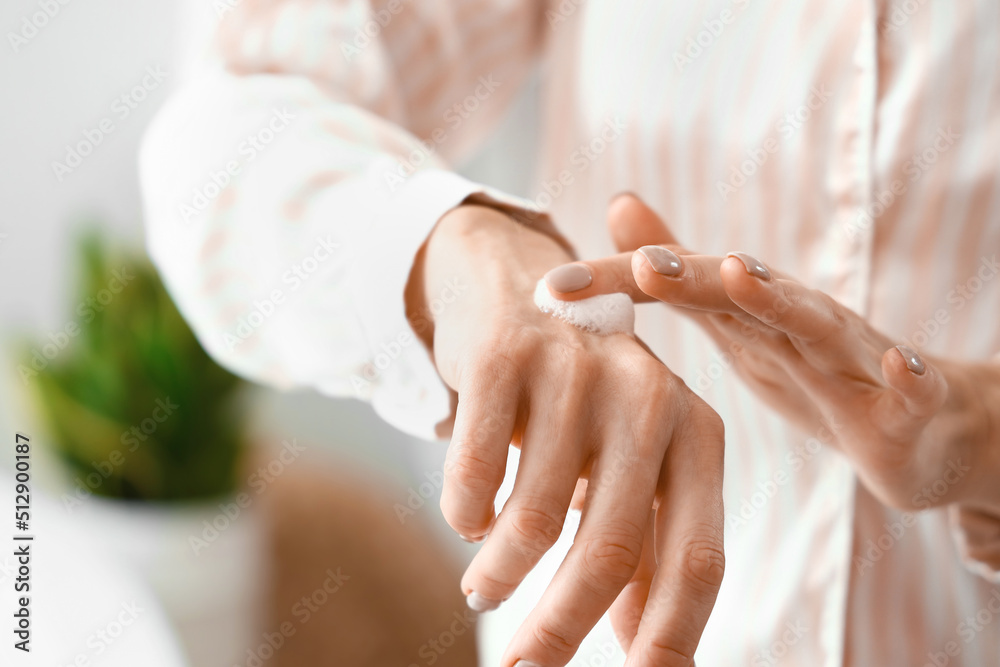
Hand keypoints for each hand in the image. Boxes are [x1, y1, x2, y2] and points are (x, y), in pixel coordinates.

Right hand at [407, 203, 725, 666]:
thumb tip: (643, 643)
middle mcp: (649, 394)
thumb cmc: (579, 396)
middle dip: (559, 629)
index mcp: (696, 430)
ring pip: (534, 517)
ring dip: (499, 574)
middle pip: (611, 548)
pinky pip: (476, 472)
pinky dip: (464, 514)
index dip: (672, 637)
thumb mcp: (628, 461)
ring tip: (483, 586)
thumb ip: (645, 544)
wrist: (514, 285)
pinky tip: (466, 519)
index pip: (698, 556)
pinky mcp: (505, 353)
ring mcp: (576, 369)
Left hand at [544, 194, 999, 516]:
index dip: (616, 284)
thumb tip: (617, 206)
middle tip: (643, 265)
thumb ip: (680, 276)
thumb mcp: (735, 324)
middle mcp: (796, 323)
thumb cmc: (812, 371)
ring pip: (819, 324)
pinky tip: (899, 366)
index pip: (675, 288)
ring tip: (741, 276)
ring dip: (781, 299)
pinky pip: (913, 388)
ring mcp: (853, 359)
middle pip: (741, 294)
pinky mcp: (908, 405)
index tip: (552, 287)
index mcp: (748, 315)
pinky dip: (909, 376)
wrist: (917, 426)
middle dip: (692, 275)